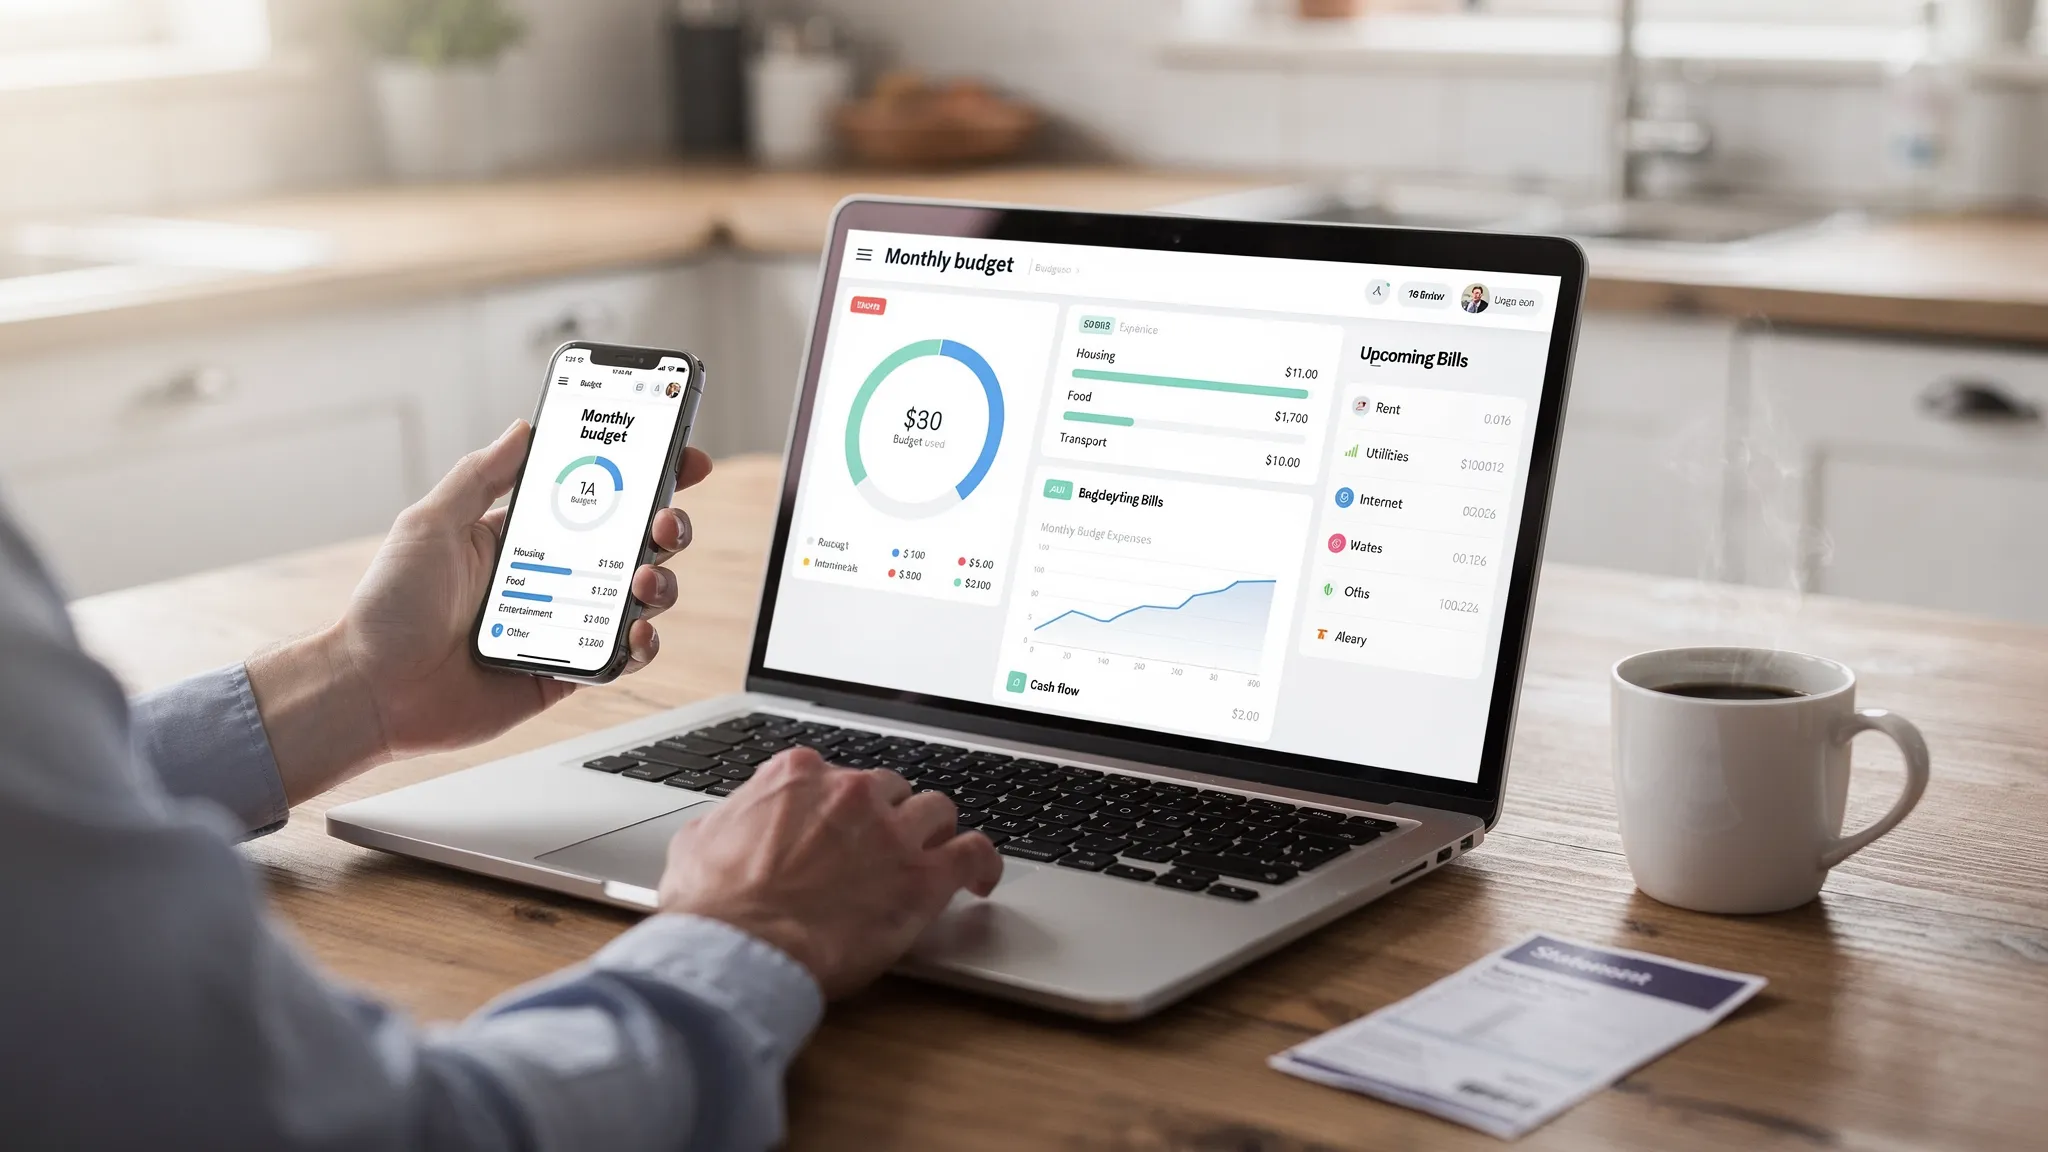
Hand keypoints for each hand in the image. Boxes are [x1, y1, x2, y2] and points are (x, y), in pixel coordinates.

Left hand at [247, 420, 712, 802]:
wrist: (372, 690)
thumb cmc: (388, 608)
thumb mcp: (430, 523)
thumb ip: (481, 475)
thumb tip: (524, 427)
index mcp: (522, 537)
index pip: (596, 498)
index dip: (645, 477)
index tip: (682, 458)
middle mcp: (550, 578)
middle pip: (633, 544)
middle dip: (666, 525)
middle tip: (664, 521)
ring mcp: (562, 626)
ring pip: (639, 598)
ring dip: (660, 582)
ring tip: (643, 579)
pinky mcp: (565, 674)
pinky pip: (622, 657)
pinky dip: (642, 644)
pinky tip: (635, 633)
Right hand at [657, 748, 1003, 997]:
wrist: (741, 949)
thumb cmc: (714, 907)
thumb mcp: (698, 842)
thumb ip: (727, 821)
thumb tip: (725, 827)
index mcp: (797, 775)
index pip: (834, 774)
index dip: (838, 805)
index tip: (839, 825)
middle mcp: (851, 791)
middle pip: (890, 789)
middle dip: (886, 816)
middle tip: (879, 851)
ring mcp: (892, 831)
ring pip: (936, 810)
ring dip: (933, 832)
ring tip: (930, 857)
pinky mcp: (924, 876)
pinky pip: (975, 852)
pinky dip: (982, 863)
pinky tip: (980, 879)